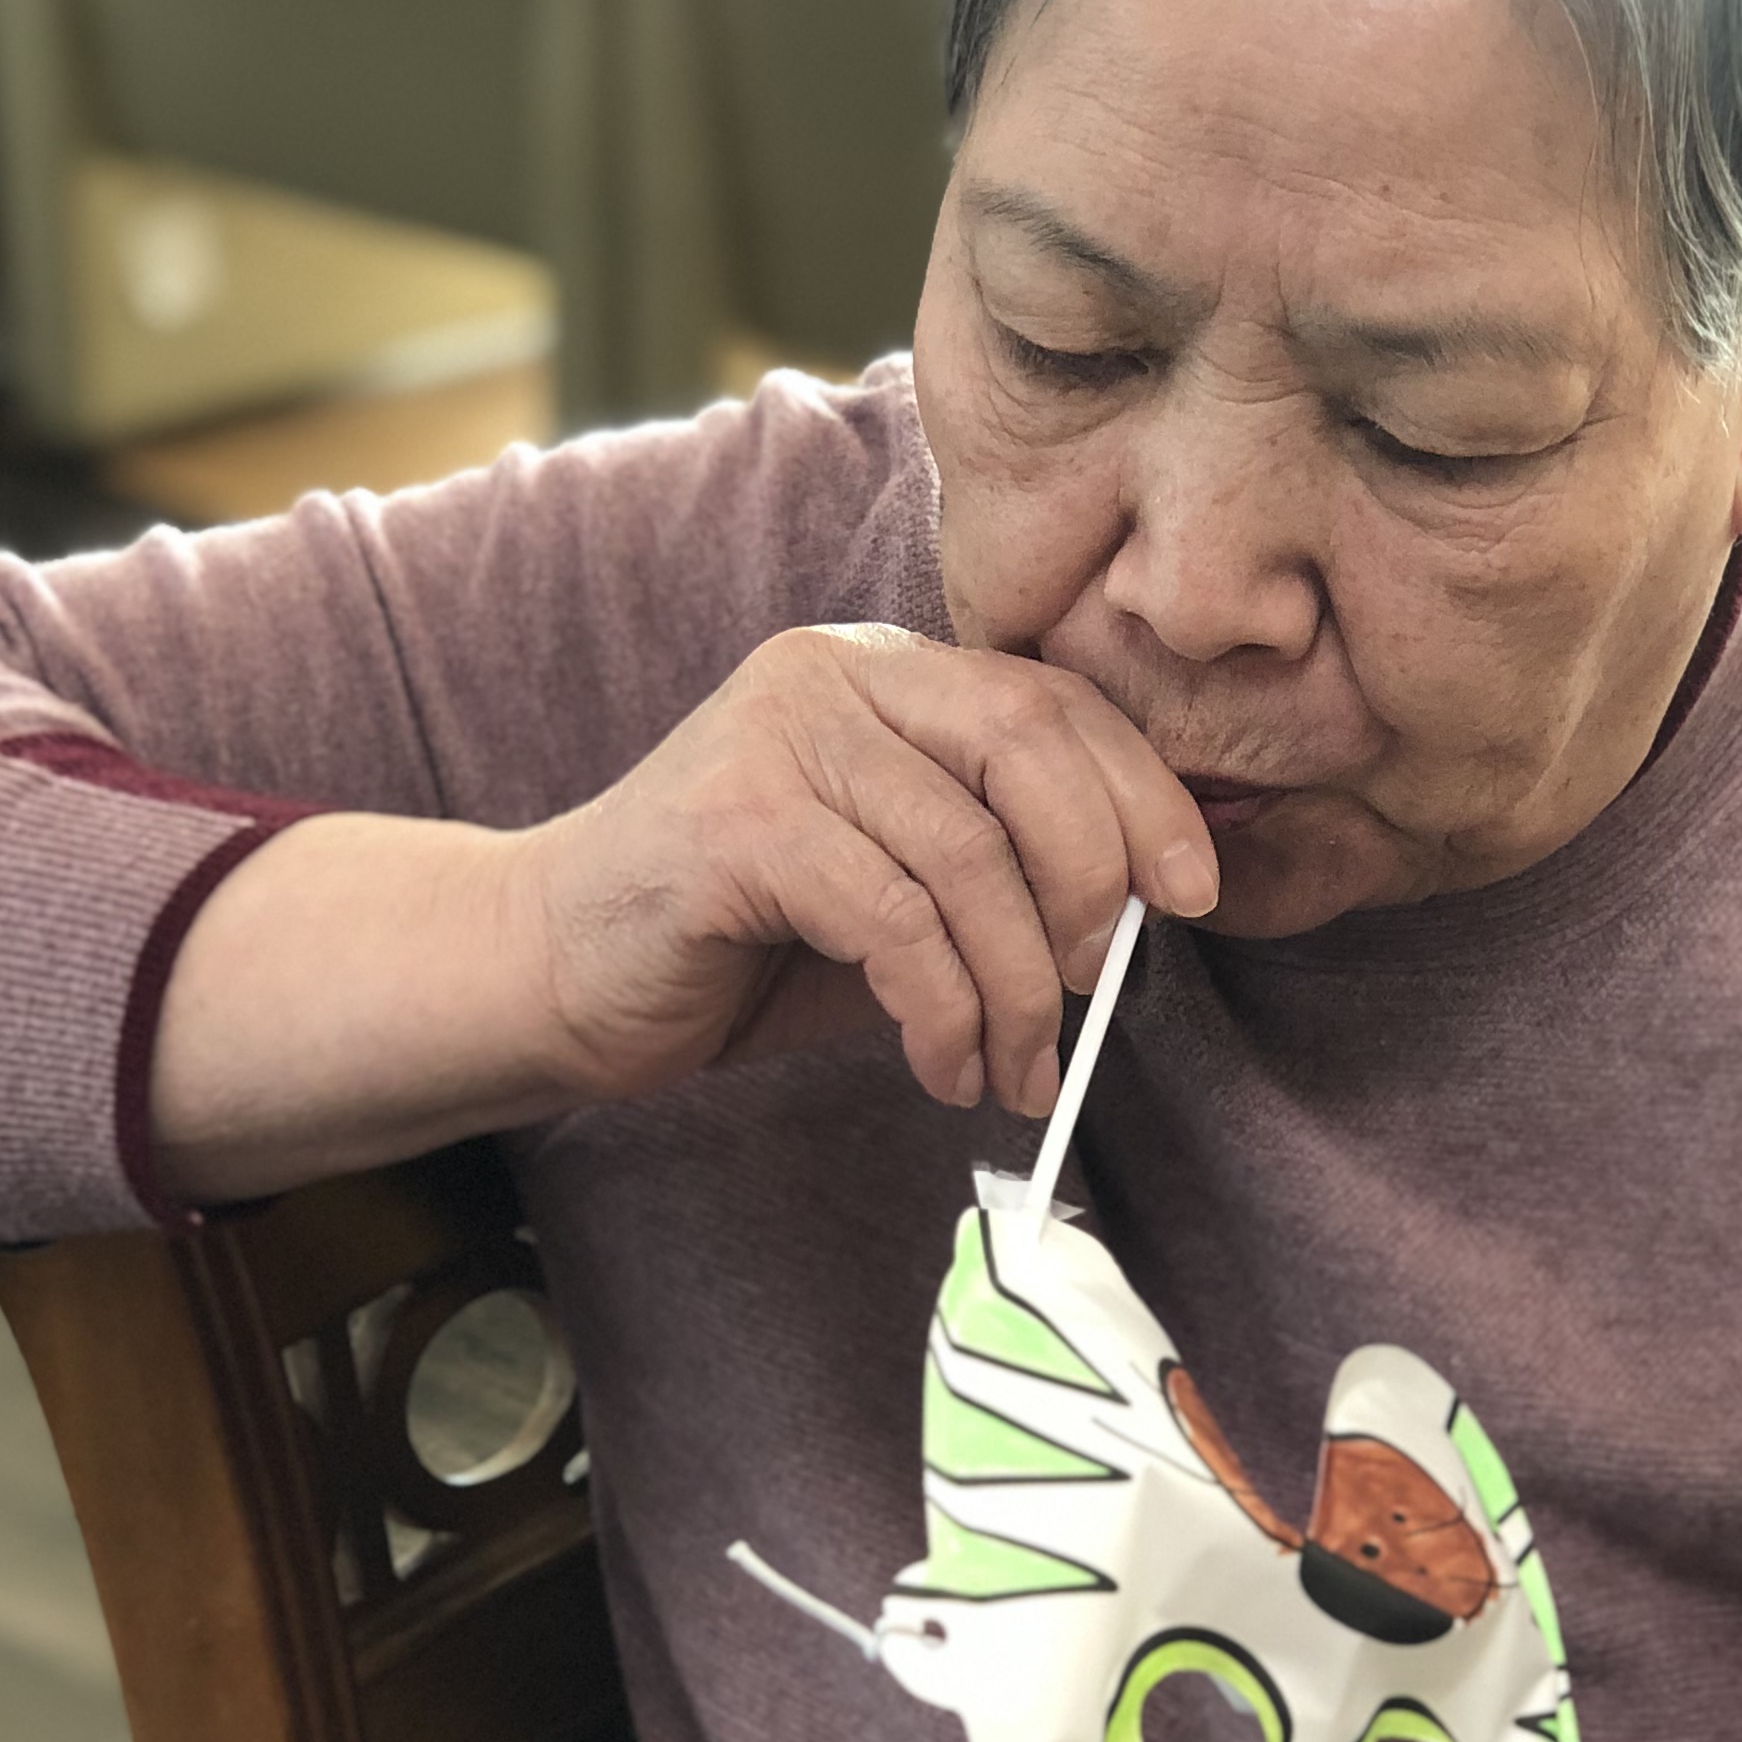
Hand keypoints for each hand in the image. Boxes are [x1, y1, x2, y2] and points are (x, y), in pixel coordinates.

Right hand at [510, 625, 1216, 1117]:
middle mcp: (833, 674)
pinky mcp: (734, 821)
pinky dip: (943, 1009)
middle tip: (1093, 990)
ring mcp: (778, 736)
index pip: (1053, 704)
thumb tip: (1137, 922)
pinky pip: (894, 919)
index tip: (1193, 895)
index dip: (1144, 797)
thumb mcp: (892, 894)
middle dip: (1093, 884)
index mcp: (882, 671)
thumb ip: (995, 877)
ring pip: (969, 857)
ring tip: (1011, 1069)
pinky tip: (943, 1063)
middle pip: (1029, 752)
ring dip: (1015, 989)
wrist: (547, 972)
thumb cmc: (731, 944)